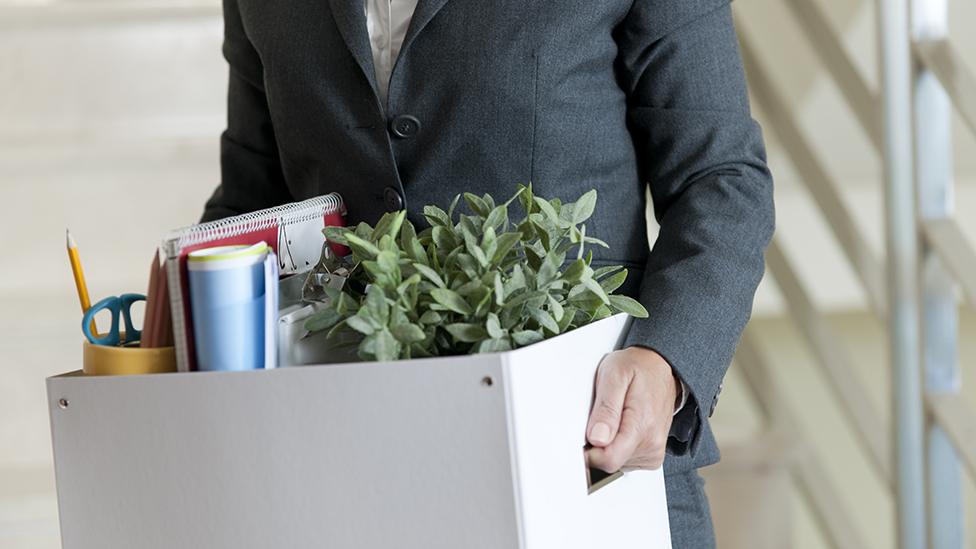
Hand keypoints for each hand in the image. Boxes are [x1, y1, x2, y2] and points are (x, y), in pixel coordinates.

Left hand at [585, 346, 677, 472]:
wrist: (660, 367)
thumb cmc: (637, 368)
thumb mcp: (614, 376)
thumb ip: (606, 409)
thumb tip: (597, 439)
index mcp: (642, 426)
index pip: (608, 460)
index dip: (589, 452)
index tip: (583, 435)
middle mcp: (652, 443)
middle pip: (610, 464)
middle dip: (597, 445)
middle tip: (599, 418)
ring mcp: (654, 451)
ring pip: (617, 464)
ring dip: (608, 445)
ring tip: (613, 418)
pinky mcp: (653, 454)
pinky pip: (626, 461)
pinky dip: (618, 447)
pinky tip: (620, 427)